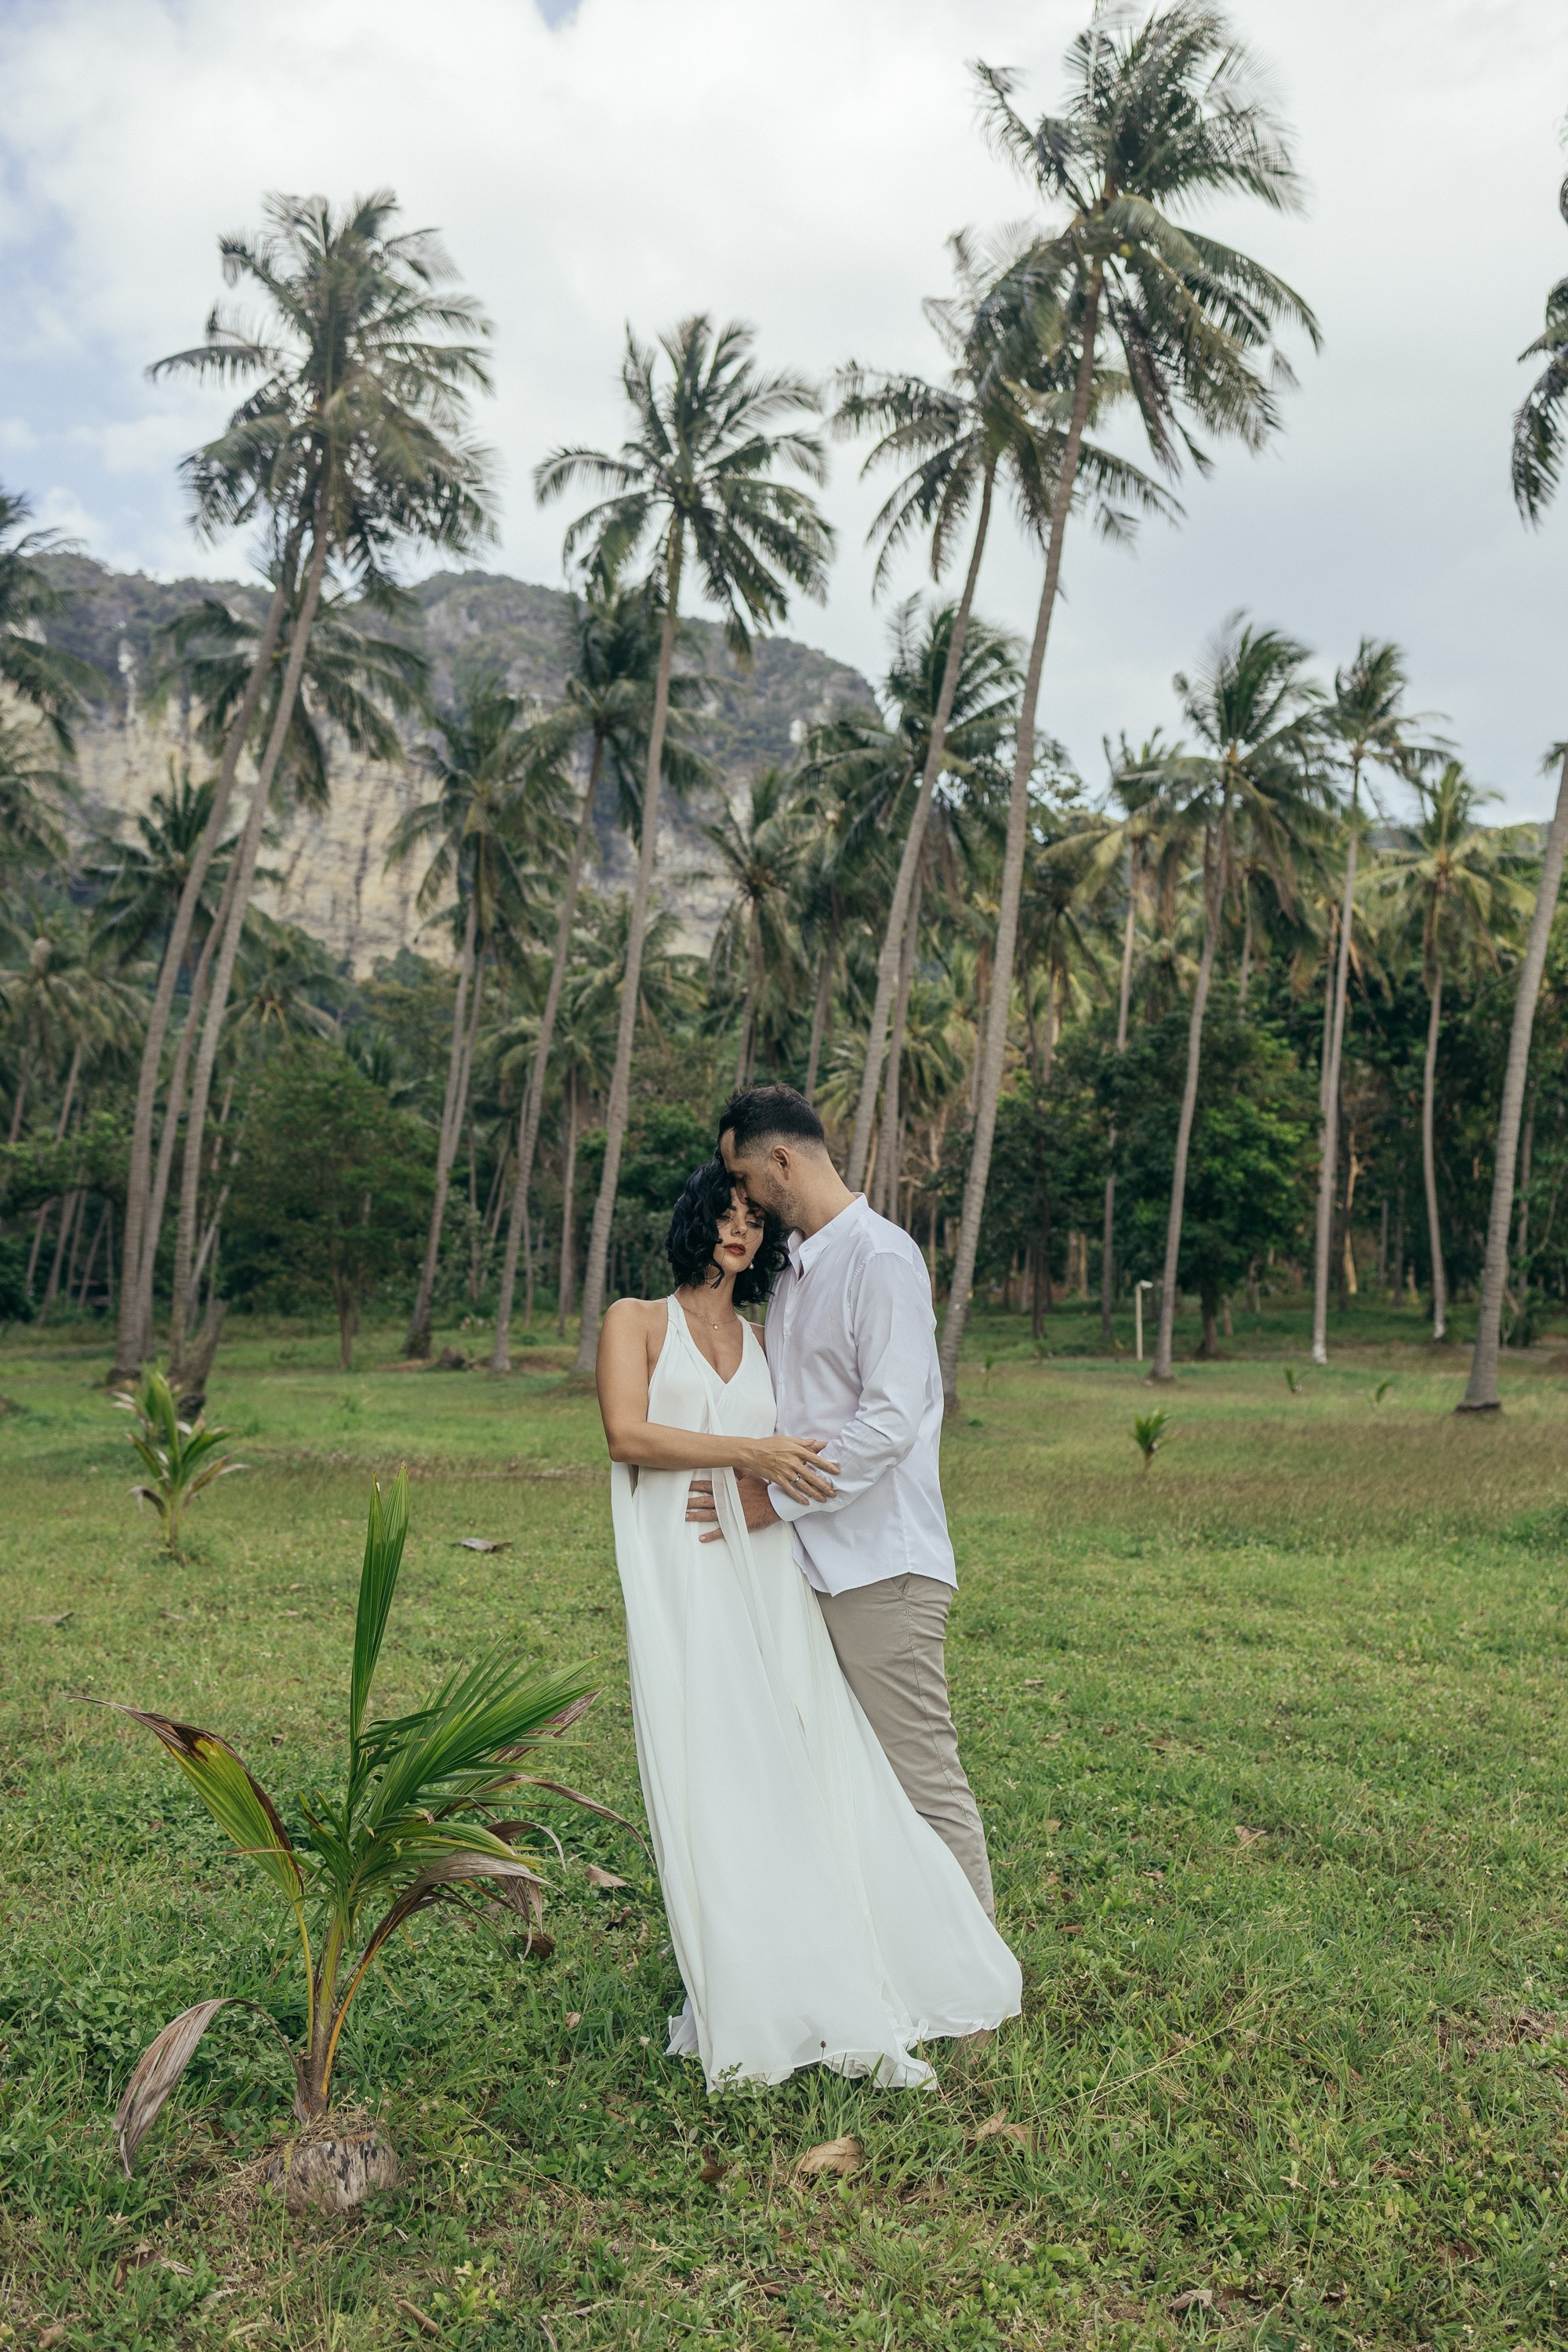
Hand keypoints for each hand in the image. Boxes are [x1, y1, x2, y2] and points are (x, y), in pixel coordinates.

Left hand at [686, 1452, 832, 1543]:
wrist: (774, 1503)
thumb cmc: (762, 1489)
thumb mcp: (750, 1475)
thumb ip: (737, 1470)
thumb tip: (730, 1461)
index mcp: (728, 1489)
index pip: (708, 1486)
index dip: (696, 1486)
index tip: (686, 1486)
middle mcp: (726, 1501)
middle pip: (705, 1501)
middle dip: (691, 1502)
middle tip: (680, 1503)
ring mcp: (730, 1513)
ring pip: (709, 1515)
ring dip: (696, 1516)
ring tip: (686, 1517)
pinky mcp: (736, 1524)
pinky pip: (721, 1531)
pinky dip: (711, 1535)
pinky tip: (702, 1537)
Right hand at [745, 1434, 838, 1502]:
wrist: (752, 1452)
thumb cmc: (769, 1444)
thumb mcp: (787, 1439)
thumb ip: (802, 1442)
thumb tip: (815, 1442)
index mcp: (796, 1451)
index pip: (816, 1459)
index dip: (827, 1466)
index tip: (837, 1472)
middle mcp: (792, 1462)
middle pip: (811, 1476)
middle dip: (824, 1485)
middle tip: (833, 1492)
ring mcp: (785, 1472)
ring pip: (803, 1485)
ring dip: (814, 1493)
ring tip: (823, 1499)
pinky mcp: (778, 1479)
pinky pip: (790, 1490)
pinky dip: (799, 1497)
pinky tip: (806, 1502)